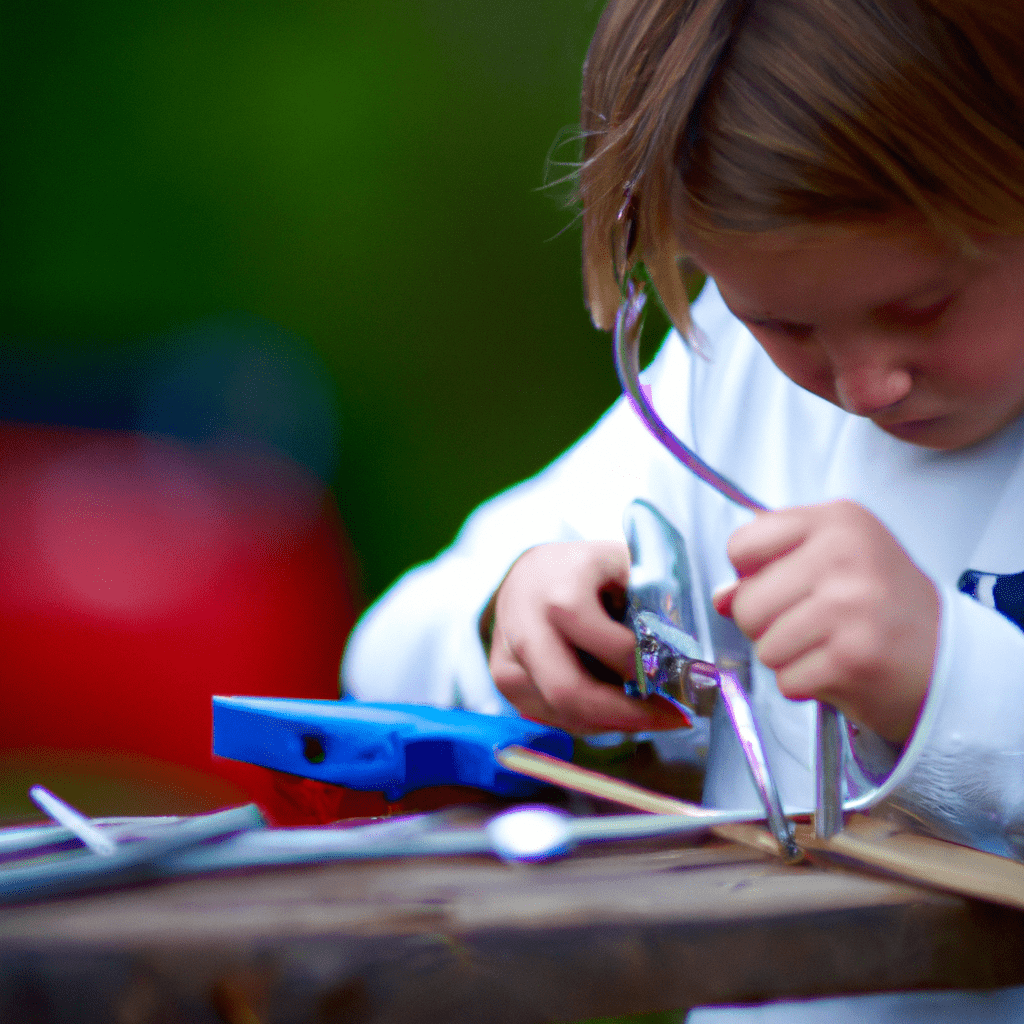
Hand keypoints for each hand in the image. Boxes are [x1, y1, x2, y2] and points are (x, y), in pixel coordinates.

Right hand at [487, 540, 689, 733]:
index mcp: (562, 590)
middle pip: (572, 692)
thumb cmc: (587, 569)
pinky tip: (616, 707)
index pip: (613, 648)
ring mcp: (507, 655)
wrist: (529, 570)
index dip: (651, 671)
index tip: (687, 681)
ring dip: (613, 721)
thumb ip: (654, 602)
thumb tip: (688, 661)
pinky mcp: (502, 679)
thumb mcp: (625, 567)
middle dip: (629, 715)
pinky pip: (552, 716)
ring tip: (652, 711)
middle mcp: (526, 625)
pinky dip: (590, 719)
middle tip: (674, 718)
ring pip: (564, 712)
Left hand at [712, 500, 937, 742]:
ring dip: (786, 657)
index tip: (780, 583)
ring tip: (826, 646)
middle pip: (746, 602)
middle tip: (806, 625)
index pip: (742, 544)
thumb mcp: (835, 561)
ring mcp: (849, 606)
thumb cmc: (881, 605)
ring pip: (763, 645)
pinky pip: (786, 680)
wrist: (950, 661)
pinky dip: (805, 684)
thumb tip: (720, 596)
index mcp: (837, 520)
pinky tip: (838, 670)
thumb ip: (771, 566)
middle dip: (764, 625)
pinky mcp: (853, 658)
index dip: (749, 574)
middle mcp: (845, 555)